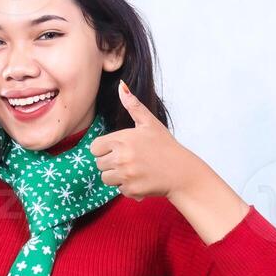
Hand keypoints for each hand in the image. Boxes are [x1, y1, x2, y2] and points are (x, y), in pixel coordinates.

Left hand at [89, 79, 201, 200]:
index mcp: (121, 139)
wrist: (181, 171)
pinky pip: (118, 189)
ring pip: (106, 178)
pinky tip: (141, 179)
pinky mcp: (131, 189)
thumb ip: (132, 105)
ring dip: (116, 176)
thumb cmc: (165, 145)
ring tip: (134, 170)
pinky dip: (128, 187)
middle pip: (99, 164)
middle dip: (111, 163)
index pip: (95, 148)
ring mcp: (126, 174)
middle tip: (130, 160)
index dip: (105, 149)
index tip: (119, 149)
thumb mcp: (149, 123)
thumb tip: (121, 85)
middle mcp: (121, 157)